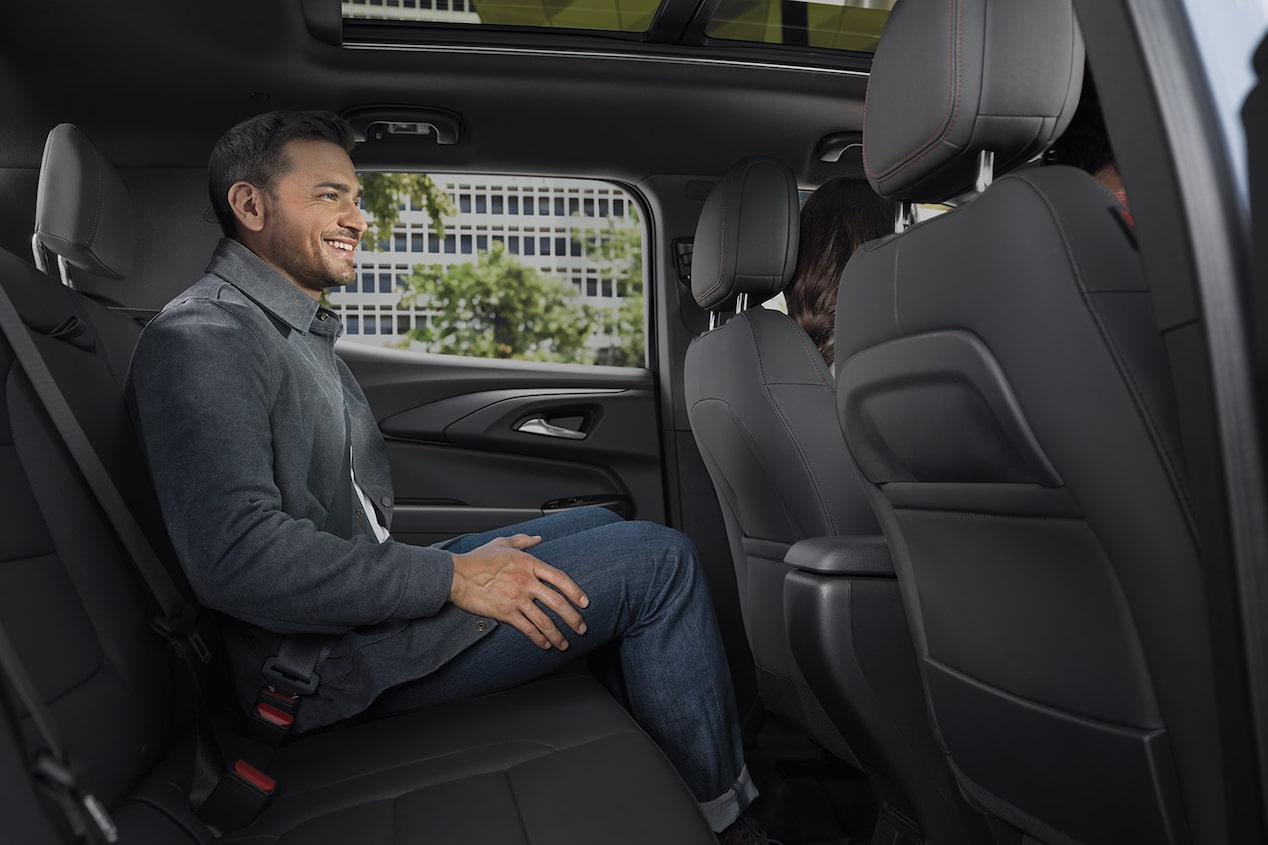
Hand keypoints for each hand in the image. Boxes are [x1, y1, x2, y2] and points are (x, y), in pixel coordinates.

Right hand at [448, 534, 589, 649]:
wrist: (457, 575)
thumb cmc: (477, 559)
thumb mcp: (502, 543)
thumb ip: (523, 541)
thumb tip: (537, 538)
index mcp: (529, 563)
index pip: (560, 578)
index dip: (576, 592)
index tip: (584, 603)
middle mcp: (527, 581)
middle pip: (558, 602)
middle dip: (573, 619)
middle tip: (581, 628)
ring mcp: (517, 598)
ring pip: (545, 620)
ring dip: (558, 634)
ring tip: (564, 643)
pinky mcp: (506, 613)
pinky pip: (528, 629)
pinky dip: (538, 639)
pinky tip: (544, 644)